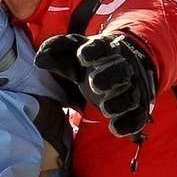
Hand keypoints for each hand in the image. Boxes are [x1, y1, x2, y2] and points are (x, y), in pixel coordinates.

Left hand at [35, 31, 156, 136]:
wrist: (121, 64)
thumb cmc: (91, 60)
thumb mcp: (73, 52)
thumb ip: (56, 51)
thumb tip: (39, 60)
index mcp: (104, 50)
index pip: (100, 47)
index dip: (93, 51)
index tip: (82, 57)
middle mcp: (121, 68)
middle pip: (120, 70)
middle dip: (109, 77)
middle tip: (95, 85)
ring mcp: (130, 88)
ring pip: (130, 95)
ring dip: (119, 103)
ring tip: (105, 109)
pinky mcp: (135, 106)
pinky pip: (137, 116)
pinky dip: (129, 124)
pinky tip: (115, 129)